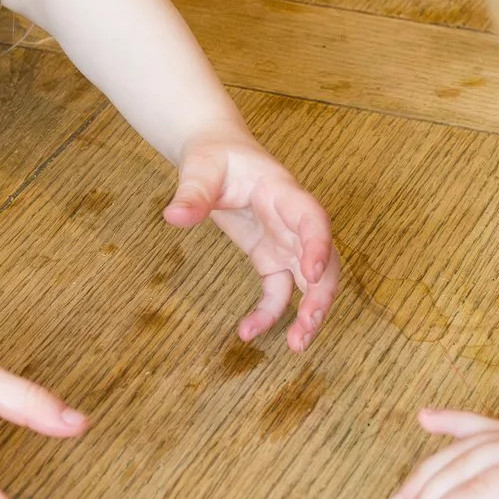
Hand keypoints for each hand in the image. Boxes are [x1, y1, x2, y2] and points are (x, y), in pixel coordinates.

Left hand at [162, 127, 339, 349]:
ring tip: (297, 346)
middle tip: (308, 326)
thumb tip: (174, 216)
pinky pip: (278, 290)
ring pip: (310, 281)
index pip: (312, 218)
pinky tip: (248, 332)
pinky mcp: (270, 257)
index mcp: (284, 192)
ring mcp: (285, 241)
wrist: (216, 152)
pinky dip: (269, 313)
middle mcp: (293, 221)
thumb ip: (192, 193)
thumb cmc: (214, 156)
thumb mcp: (200, 168)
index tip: (312, 274)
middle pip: (324, 258)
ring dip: (308, 313)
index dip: (318, 245)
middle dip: (322, 293)